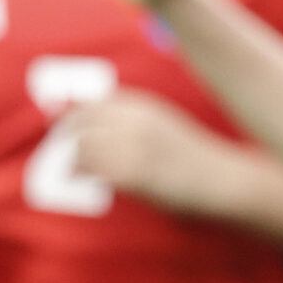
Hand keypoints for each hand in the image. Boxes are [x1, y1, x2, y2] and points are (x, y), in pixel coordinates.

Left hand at [63, 91, 231, 214]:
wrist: (221, 179)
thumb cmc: (191, 156)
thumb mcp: (163, 125)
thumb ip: (129, 120)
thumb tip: (89, 118)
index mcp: (145, 105)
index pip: (94, 102)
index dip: (73, 112)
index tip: (60, 122)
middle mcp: (137, 121)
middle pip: (82, 121)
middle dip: (66, 136)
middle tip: (64, 153)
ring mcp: (135, 146)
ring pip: (83, 146)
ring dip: (73, 159)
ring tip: (74, 171)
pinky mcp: (134, 173)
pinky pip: (93, 169)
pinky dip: (82, 174)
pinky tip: (85, 181)